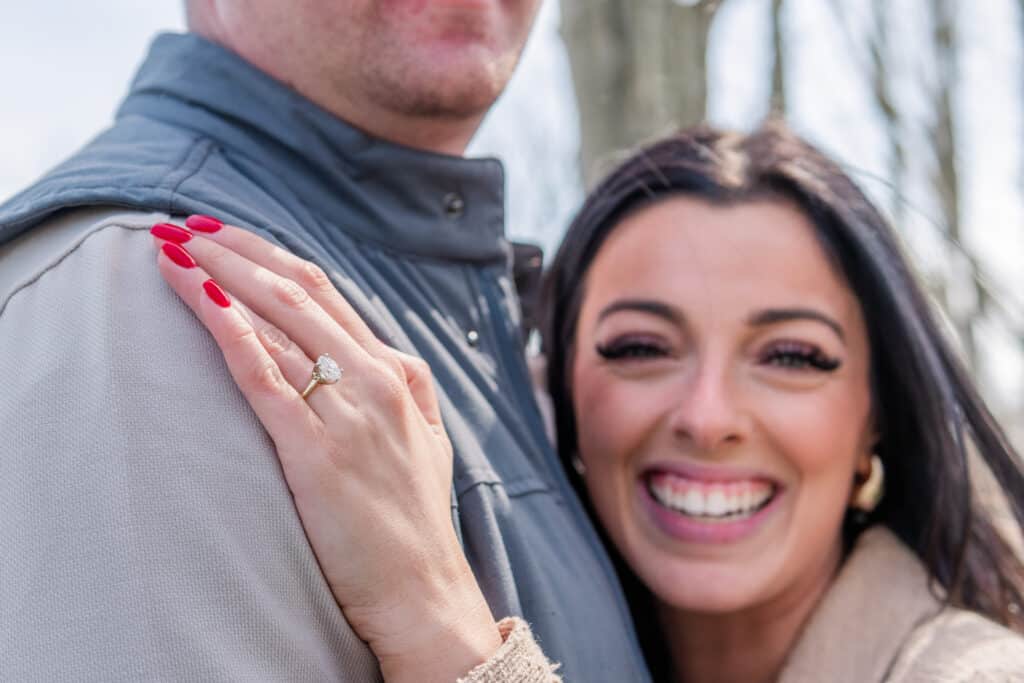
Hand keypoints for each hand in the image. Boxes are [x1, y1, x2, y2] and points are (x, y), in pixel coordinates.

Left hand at [149, 217, 501, 681]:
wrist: (423, 590)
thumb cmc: (416, 519)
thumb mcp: (429, 437)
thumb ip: (407, 387)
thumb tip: (377, 350)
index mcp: (398, 372)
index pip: (326, 291)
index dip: (269, 255)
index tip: (224, 235)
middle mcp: (375, 379)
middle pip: (295, 292)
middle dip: (234, 251)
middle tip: (184, 225)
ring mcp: (349, 412)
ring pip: (276, 321)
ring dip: (217, 278)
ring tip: (171, 249)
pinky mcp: (316, 453)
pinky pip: (264, 376)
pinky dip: (227, 329)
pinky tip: (195, 296)